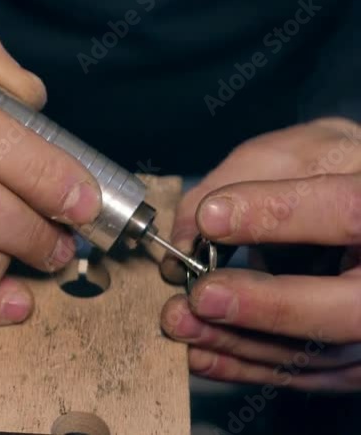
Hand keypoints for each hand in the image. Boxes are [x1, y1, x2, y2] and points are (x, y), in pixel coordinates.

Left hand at [159, 118, 360, 389]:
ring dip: (241, 342)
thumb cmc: (338, 171)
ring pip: (321, 351)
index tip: (211, 218)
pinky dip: (248, 365)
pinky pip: (308, 375)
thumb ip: (246, 175)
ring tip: (181, 321)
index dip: (278, 214)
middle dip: (268, 306)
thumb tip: (193, 226)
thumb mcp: (305, 150)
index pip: (347, 211)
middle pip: (350, 309)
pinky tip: (200, 352)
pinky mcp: (356, 358)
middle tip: (203, 296)